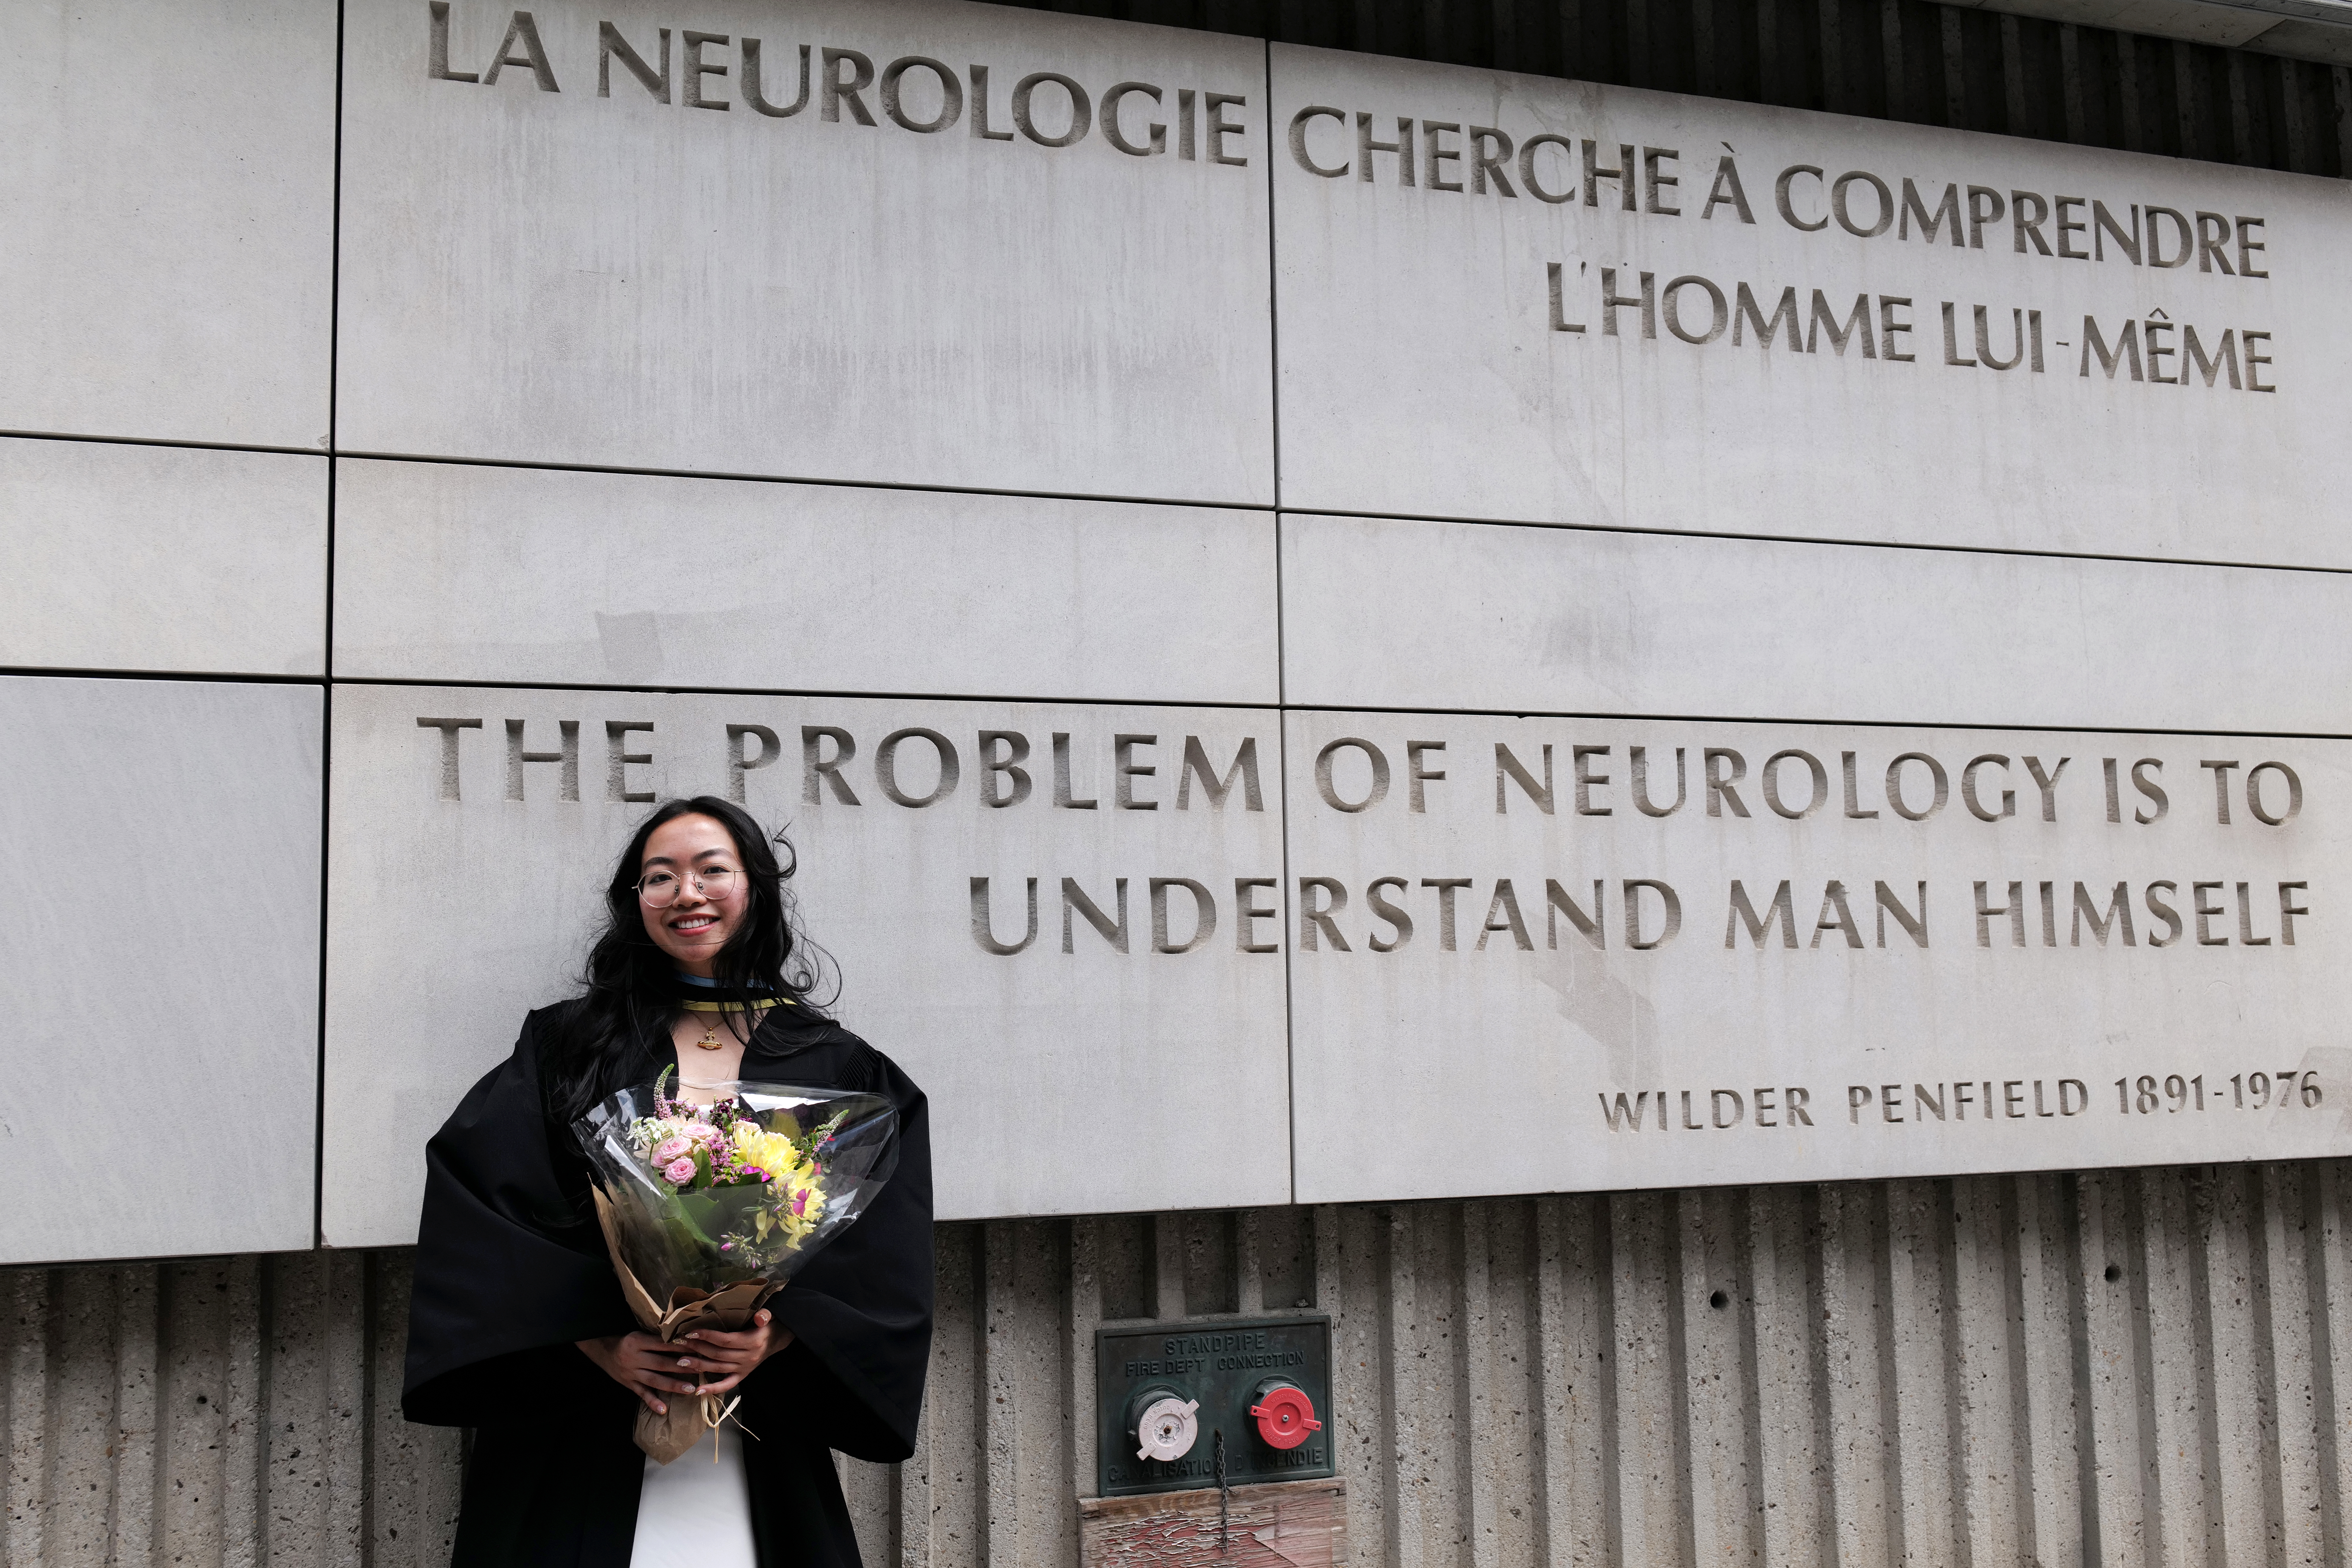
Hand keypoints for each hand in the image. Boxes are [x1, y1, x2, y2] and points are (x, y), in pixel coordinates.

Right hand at [576, 1330, 707, 1414]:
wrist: (603, 1351)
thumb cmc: (627, 1340)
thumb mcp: (639, 1333)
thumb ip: (656, 1337)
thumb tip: (683, 1336)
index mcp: (637, 1341)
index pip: (662, 1344)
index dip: (680, 1346)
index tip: (697, 1348)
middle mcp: (634, 1358)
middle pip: (661, 1363)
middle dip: (682, 1366)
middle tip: (701, 1369)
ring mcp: (631, 1373)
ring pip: (654, 1380)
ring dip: (673, 1385)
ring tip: (690, 1389)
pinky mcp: (629, 1384)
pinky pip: (642, 1394)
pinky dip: (652, 1402)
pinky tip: (663, 1410)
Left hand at [675, 1308, 794, 1396]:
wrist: (776, 1339)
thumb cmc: (766, 1325)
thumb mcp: (769, 1316)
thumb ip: (764, 1315)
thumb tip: (760, 1317)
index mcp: (753, 1342)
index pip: (725, 1340)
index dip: (707, 1336)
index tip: (690, 1332)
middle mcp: (748, 1357)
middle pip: (718, 1354)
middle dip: (697, 1348)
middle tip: (679, 1344)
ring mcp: (744, 1369)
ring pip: (718, 1368)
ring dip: (699, 1365)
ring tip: (681, 1361)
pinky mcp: (742, 1376)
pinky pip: (726, 1385)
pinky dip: (712, 1389)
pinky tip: (697, 1391)